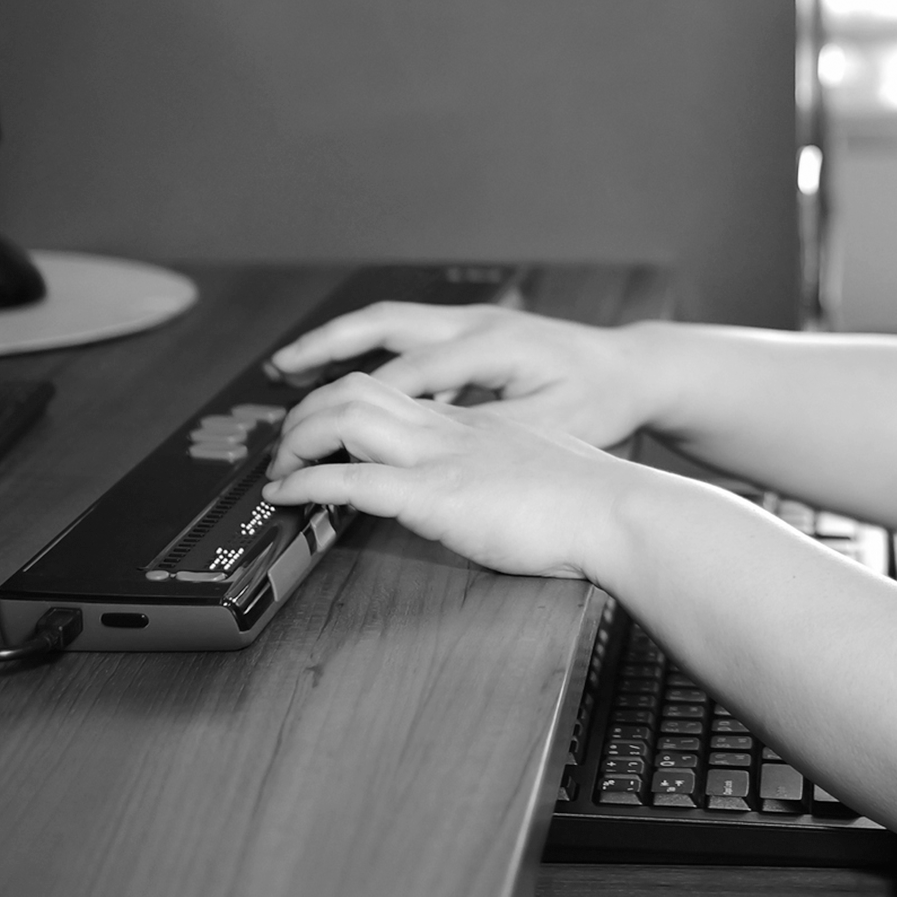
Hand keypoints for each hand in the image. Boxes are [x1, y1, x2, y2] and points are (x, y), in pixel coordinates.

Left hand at [263, 372, 637, 577]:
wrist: (617, 510)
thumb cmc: (589, 500)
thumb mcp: (535, 469)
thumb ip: (500, 470)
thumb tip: (481, 493)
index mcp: (472, 422)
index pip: (393, 390)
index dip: (343, 402)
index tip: (320, 427)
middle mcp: (449, 428)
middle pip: (357, 387)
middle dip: (306, 411)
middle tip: (284, 447)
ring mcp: (440, 456)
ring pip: (345, 416)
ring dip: (298, 439)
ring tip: (279, 469)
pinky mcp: (435, 496)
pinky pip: (353, 478)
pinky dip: (308, 484)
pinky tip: (288, 497)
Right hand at [267, 302, 655, 448]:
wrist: (634, 370)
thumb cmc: (600, 401)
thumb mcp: (551, 425)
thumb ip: (489, 433)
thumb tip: (429, 446)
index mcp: (491, 346)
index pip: (408, 374)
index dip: (358, 407)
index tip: (319, 435)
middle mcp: (475, 324)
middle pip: (385, 324)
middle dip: (328, 343)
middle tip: (280, 367)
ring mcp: (474, 322)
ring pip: (392, 322)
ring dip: (342, 341)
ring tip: (292, 365)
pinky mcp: (475, 333)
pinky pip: (410, 335)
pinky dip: (371, 351)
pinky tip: (349, 380)